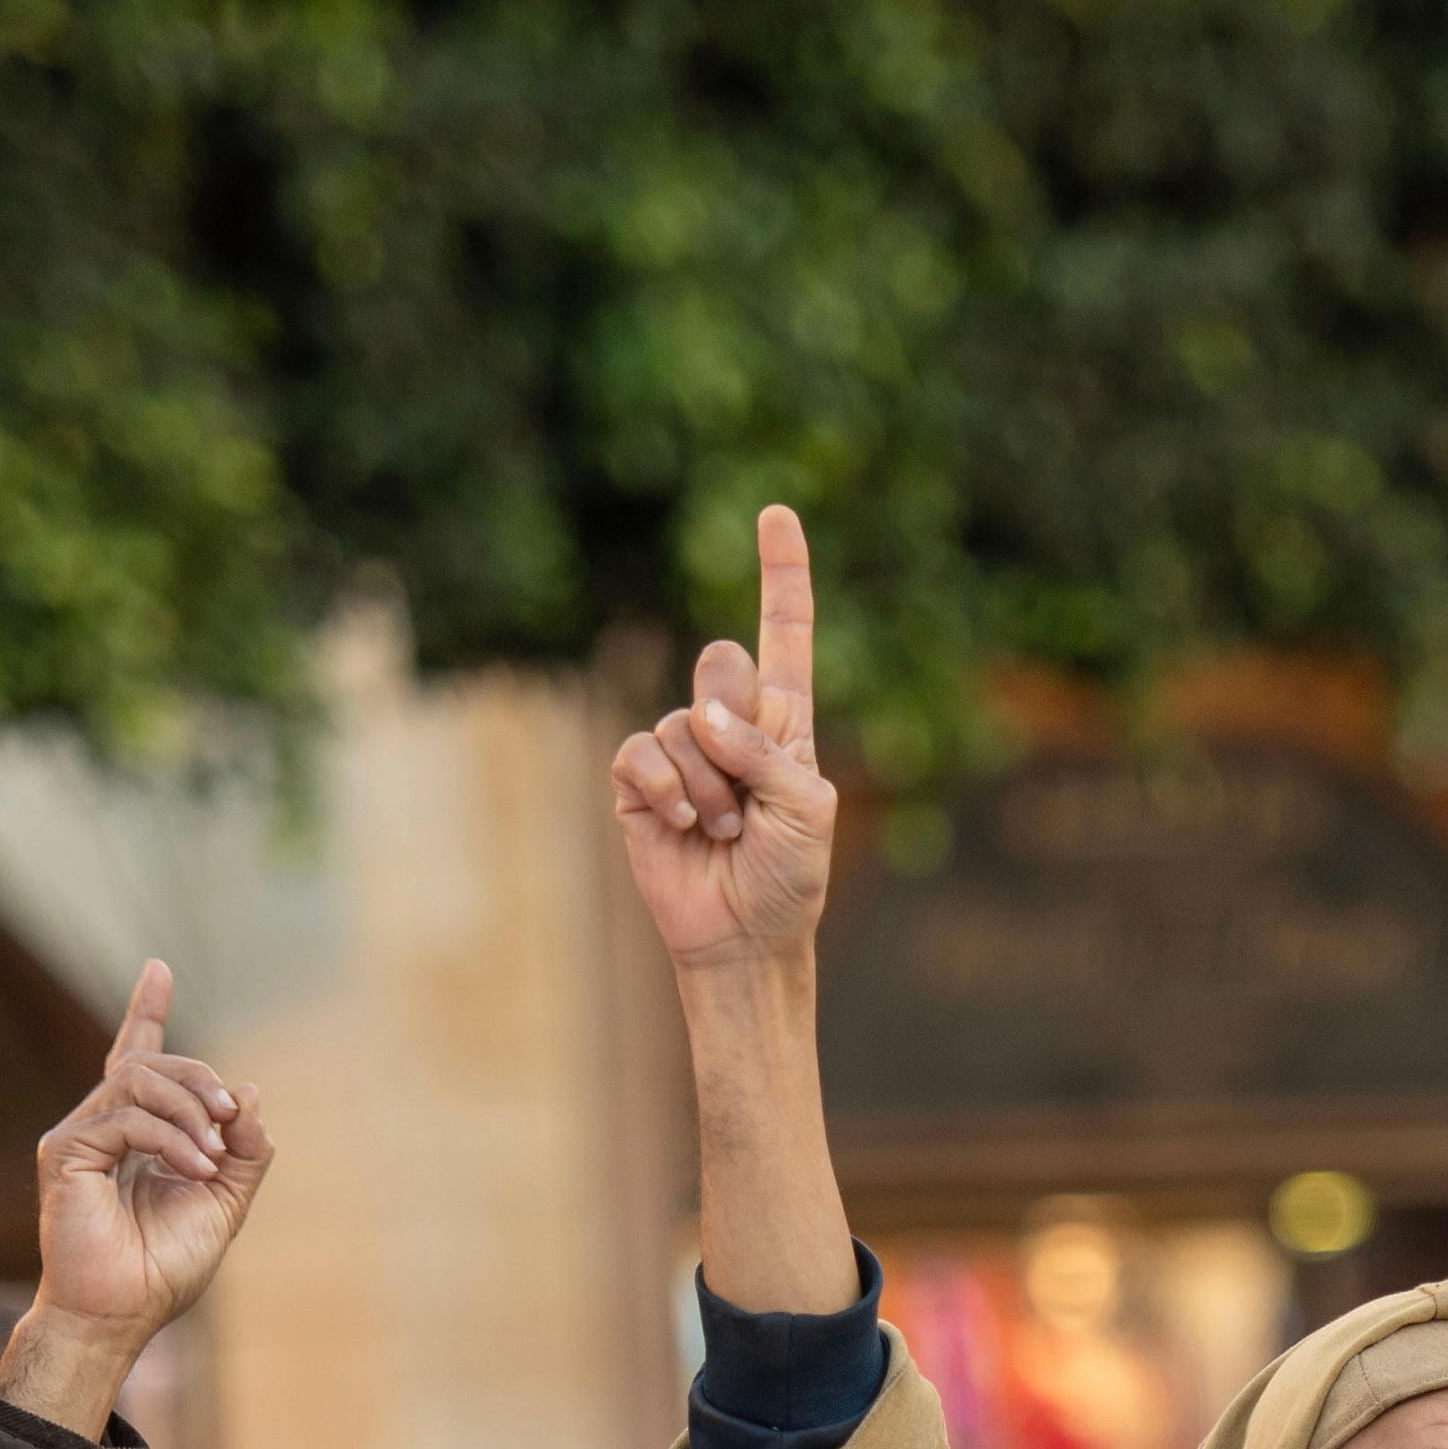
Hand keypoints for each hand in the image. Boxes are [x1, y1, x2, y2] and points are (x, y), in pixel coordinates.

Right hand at [0, 960, 271, 1436]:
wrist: (124, 1314)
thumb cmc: (165, 1266)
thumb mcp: (225, 1200)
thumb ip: (243, 1149)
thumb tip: (248, 1095)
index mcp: (134, 1134)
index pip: (135, 1056)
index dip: (146, 1010)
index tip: (158, 968)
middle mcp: (100, 1125)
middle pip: (151, 1062)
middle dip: (199, 1080)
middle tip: (228, 1120)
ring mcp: (76, 1136)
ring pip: (140, 1080)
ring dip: (189, 1111)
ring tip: (211, 1156)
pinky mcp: (64, 1152)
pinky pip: (126, 1117)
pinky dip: (170, 1139)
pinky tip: (193, 1168)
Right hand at [610, 505, 839, 975]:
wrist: (742, 937)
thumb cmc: (790, 876)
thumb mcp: (808, 809)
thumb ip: (766, 752)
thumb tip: (703, 717)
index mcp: (785, 720)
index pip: (785, 633)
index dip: (782, 573)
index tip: (776, 511)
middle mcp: (731, 723)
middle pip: (720, 666)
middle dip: (735, 728)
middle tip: (746, 797)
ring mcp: (682, 749)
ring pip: (682, 723)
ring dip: (707, 787)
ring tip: (723, 832)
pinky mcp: (639, 781)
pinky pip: (641, 752)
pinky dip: (665, 789)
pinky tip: (681, 826)